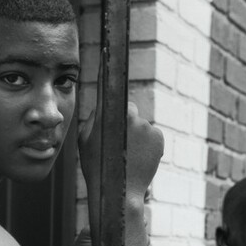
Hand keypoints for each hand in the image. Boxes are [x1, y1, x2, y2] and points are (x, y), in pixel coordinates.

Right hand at [79, 55, 163, 209]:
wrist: (119, 193)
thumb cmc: (97, 167)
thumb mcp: (85, 140)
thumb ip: (93, 118)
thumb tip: (101, 106)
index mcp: (113, 113)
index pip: (111, 90)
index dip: (108, 77)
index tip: (108, 51)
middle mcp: (133, 116)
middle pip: (128, 111)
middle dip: (123, 122)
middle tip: (115, 144)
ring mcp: (148, 127)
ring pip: (140, 125)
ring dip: (135, 135)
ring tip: (126, 155)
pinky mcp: (159, 138)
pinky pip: (152, 135)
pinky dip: (147, 144)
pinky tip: (137, 157)